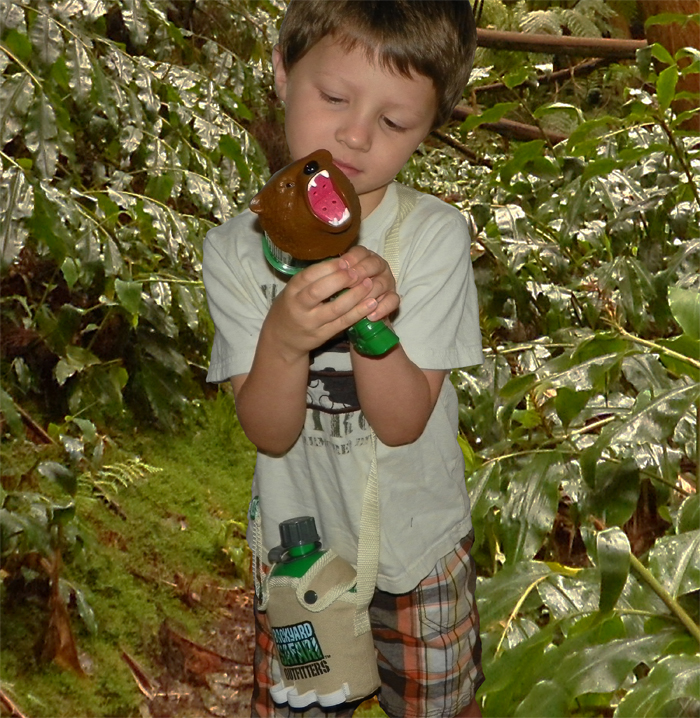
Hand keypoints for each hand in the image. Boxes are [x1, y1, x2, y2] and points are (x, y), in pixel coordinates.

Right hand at [263, 258, 378, 359]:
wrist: (283, 339)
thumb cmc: (293, 307)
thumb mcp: (295, 291)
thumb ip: (314, 279)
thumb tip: (343, 261)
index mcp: (291, 291)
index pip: (307, 276)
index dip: (327, 268)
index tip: (344, 261)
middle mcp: (299, 307)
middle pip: (318, 291)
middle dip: (340, 279)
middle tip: (357, 272)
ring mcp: (311, 323)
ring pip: (335, 309)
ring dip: (355, 295)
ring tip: (369, 284)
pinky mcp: (323, 335)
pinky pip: (343, 323)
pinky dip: (359, 313)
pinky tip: (371, 303)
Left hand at [340, 246, 399, 321]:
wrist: (357, 312)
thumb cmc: (343, 292)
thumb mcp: (337, 281)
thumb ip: (336, 274)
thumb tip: (331, 269)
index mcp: (363, 257)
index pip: (360, 252)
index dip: (351, 258)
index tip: (341, 267)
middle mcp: (378, 266)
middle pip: (374, 264)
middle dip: (361, 273)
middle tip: (350, 283)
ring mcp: (387, 282)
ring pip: (382, 284)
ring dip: (369, 293)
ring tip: (356, 302)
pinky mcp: (393, 298)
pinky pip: (392, 301)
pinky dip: (382, 309)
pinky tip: (370, 316)